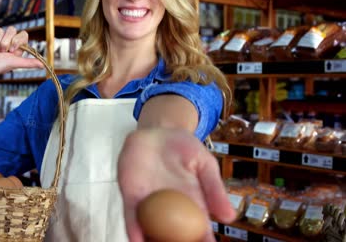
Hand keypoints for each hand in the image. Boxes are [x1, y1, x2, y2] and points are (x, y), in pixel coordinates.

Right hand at [0, 26, 43, 82]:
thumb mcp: (14, 63)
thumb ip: (28, 63)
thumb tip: (43, 65)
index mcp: (16, 46)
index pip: (23, 34)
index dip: (17, 40)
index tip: (12, 50)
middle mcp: (8, 40)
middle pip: (12, 29)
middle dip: (5, 42)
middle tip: (0, 52)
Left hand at [118, 128, 235, 241]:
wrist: (159, 130)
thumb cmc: (184, 148)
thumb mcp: (206, 165)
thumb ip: (214, 188)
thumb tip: (230, 217)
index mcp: (192, 205)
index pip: (199, 230)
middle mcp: (170, 209)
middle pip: (174, 236)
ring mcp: (150, 204)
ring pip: (151, 231)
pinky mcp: (132, 196)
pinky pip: (131, 216)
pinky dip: (133, 229)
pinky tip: (136, 240)